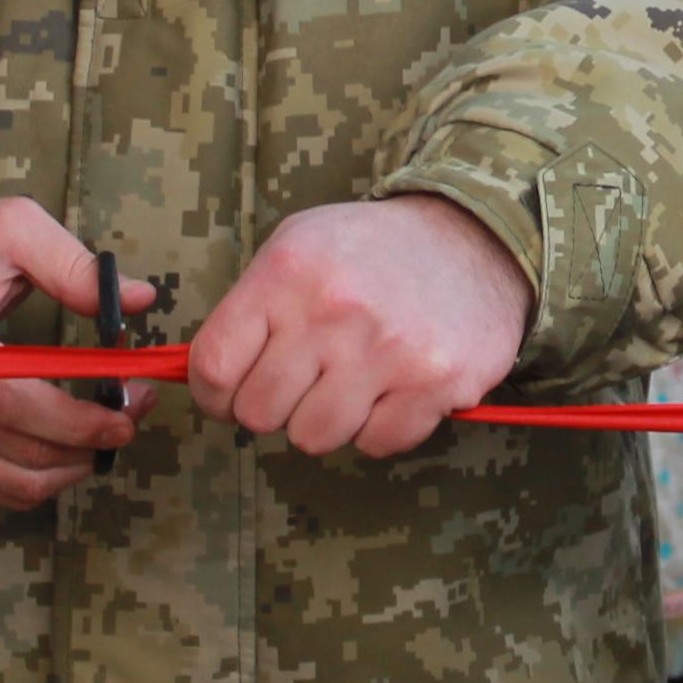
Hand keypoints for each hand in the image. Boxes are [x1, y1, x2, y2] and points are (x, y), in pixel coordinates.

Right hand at [0, 198, 156, 509]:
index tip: (126, 410)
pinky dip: (40, 480)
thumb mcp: (10, 228)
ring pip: (9, 479)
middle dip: (87, 442)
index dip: (74, 417)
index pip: (9, 398)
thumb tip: (141, 299)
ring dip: (70, 467)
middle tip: (133, 416)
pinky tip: (71, 450)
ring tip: (108, 433)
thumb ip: (73, 265)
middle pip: (14, 446)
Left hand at [185, 196, 535, 458]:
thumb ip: (248, 309)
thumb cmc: (371, 250)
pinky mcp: (436, 382)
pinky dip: (382, 427)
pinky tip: (394, 389)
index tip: (233, 392)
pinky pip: (377, 444)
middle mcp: (334, 309)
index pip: (214, 366)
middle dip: (276, 406)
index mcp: (288, 272)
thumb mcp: (297, 247)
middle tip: (305, 381)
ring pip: (314, 438)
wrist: (476, 238)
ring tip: (352, 382)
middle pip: (259, 413)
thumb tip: (206, 382)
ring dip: (328, 420)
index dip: (216, 394)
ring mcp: (388, 349)